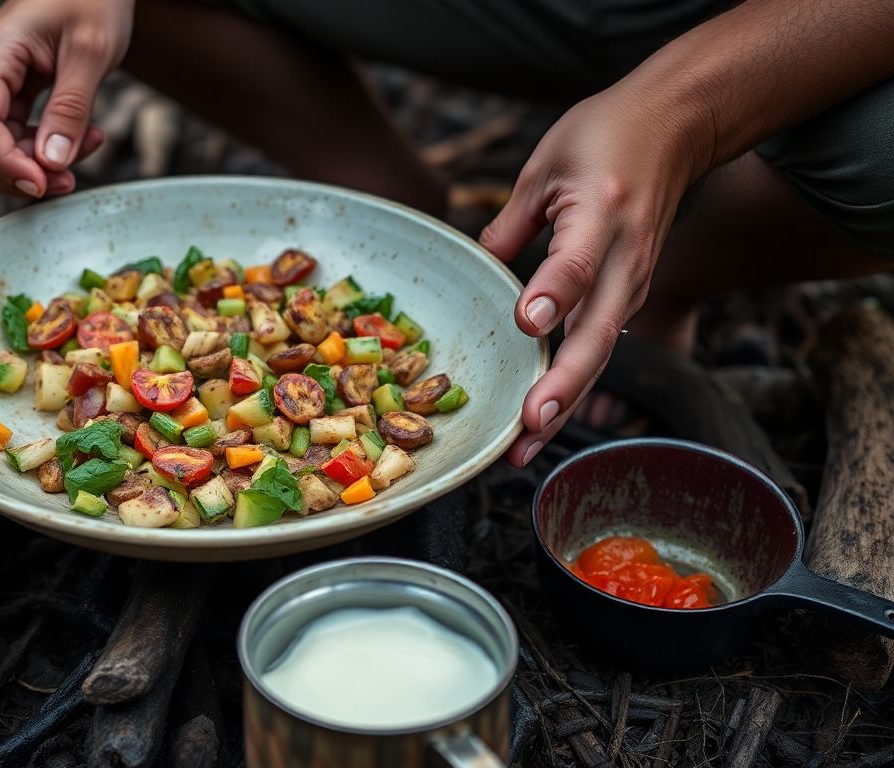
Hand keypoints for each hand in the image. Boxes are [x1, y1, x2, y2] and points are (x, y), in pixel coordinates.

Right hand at [0, 0, 132, 196]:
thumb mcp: (92, 51)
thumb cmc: (91, 1)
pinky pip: (5, 142)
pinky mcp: (0, 97)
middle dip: (10, 178)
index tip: (44, 185)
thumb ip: (71, 108)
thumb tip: (51, 163)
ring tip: (85, 148)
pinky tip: (79, 139)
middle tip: (65, 183)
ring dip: (28, 168)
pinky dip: (37, 154)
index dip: (5, 166)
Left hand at [479, 85, 698, 466]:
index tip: (527, 324)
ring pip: (601, 352)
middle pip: (598, 332)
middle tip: (528, 425)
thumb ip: (513, 221)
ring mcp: (633, 281)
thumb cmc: (605, 135)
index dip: (554, 294)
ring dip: (564, 401)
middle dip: (562, 384)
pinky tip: (539, 422)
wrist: (678, 125)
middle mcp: (626, 257)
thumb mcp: (547, 163)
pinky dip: (572, 387)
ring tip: (523, 448)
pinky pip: (600, 347)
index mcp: (600, 214)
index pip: (577, 263)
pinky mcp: (630, 295)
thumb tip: (480, 266)